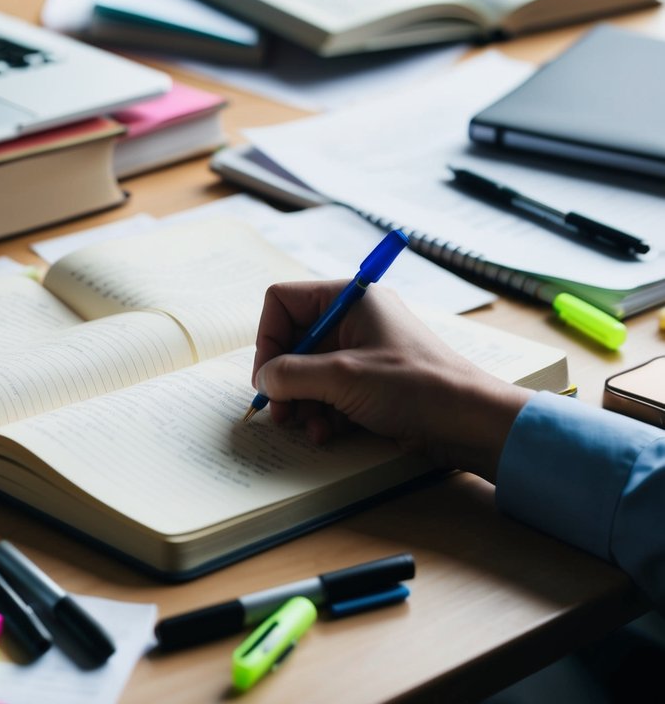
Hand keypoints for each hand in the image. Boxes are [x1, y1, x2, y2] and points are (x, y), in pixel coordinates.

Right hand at [252, 280, 531, 481]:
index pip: (284, 301)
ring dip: (303, 403)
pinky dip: (323, 414)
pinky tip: (328, 433)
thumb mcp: (343, 377)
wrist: (470, 423)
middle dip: (284, 380)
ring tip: (309, 427)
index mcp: (350, 299)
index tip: (268, 375)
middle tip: (281, 412)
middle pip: (292, 342)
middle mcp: (353, 321)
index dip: (268, 337)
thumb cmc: (416, 386)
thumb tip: (263, 379)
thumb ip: (291, 374)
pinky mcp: (370, 384)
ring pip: (308, 373)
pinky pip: (328, 394)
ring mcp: (362, 354)